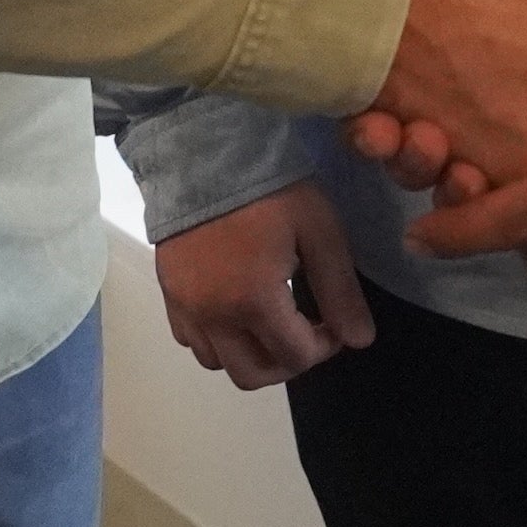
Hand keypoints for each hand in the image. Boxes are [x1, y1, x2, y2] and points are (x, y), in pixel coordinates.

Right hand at [154, 183, 372, 390]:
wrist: (204, 150)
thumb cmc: (269, 186)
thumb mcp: (318, 231)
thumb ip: (340, 291)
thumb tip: (360, 341)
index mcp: (254, 301)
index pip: (296, 357)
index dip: (325, 347)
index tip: (335, 322)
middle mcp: (213, 315)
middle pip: (252, 375)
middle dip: (287, 363)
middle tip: (306, 331)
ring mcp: (185, 306)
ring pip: (218, 362)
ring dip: (249, 353)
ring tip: (271, 320)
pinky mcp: (167, 292)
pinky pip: (190, 338)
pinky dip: (216, 338)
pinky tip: (235, 308)